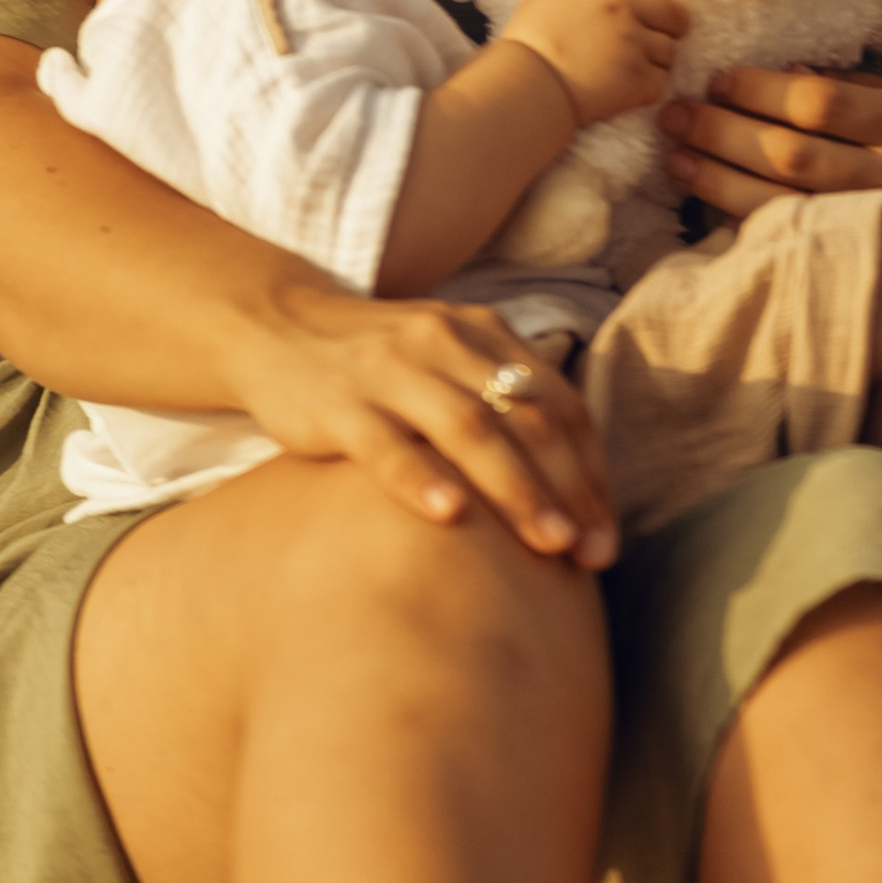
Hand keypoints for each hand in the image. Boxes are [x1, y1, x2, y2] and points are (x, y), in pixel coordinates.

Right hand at [231, 285, 620, 568]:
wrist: (275, 328)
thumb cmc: (380, 364)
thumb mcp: (450, 361)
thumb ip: (505, 403)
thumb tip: (574, 489)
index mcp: (484, 336)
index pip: (558, 405)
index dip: (589, 471)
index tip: (606, 536)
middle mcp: (445, 345)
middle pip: (525, 419)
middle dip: (567, 489)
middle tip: (591, 553)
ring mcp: (390, 371)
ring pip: (468, 429)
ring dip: (515, 488)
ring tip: (548, 543)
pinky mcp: (337, 404)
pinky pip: (386, 444)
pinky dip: (421, 478)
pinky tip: (450, 516)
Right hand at [507, 0, 686, 126]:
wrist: (528, 84)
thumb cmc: (528, 42)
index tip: (649, 1)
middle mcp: (623, 10)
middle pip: (672, 10)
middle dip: (671, 23)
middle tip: (658, 36)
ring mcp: (634, 45)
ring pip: (669, 48)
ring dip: (657, 58)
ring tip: (636, 66)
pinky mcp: (639, 80)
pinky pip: (662, 80)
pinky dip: (650, 85)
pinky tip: (631, 88)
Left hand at [659, 65, 881, 449]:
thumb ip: (872, 96)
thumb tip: (792, 73)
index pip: (821, 100)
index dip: (760, 89)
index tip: (721, 79)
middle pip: (790, 151)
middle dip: (723, 129)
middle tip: (676, 113)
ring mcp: (880, 231)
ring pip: (780, 203)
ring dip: (717, 178)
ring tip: (677, 156)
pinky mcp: (865, 271)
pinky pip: (792, 245)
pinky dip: (745, 227)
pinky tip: (710, 211)